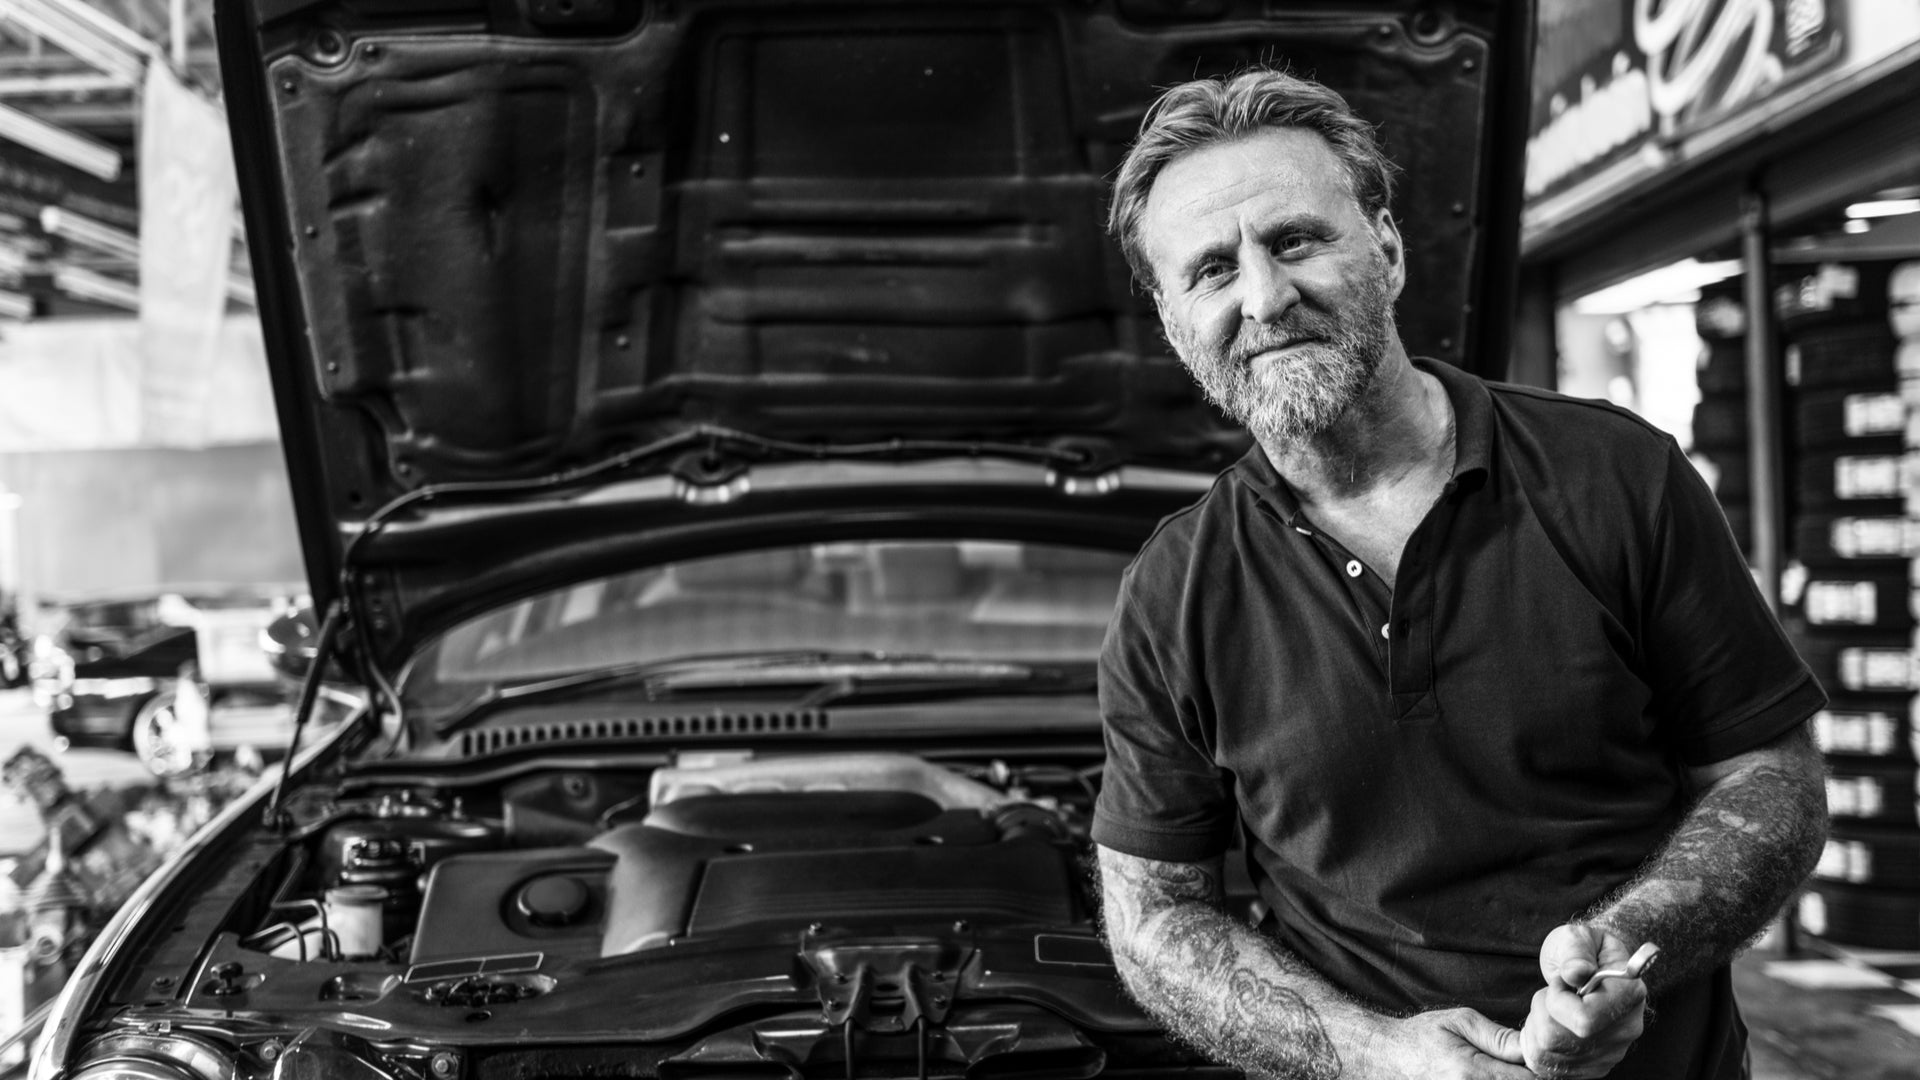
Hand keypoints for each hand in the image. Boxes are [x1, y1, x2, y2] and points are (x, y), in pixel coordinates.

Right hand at [1366, 1008, 1529, 1079]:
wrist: (1388, 1056)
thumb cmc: (1422, 1037)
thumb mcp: (1461, 1023)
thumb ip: (1499, 1037)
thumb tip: (1533, 1048)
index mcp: (1470, 1072)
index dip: (1540, 1071)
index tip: (1542, 1060)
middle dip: (1529, 1079)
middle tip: (1524, 1066)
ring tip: (1508, 1070)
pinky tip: (1496, 1076)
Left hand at [1521, 924, 1648, 1077]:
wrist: (1591, 965)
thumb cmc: (1582, 949)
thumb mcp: (1576, 938)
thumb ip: (1575, 953)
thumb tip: (1575, 973)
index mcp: (1629, 995)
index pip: (1584, 1019)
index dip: (1558, 1000)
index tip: (1561, 980)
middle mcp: (1625, 1030)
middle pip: (1559, 1039)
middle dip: (1541, 1011)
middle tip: (1553, 993)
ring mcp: (1610, 1052)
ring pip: (1547, 1053)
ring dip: (1535, 1026)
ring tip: (1552, 1007)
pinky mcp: (1593, 1066)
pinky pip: (1547, 1065)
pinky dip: (1535, 1043)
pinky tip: (1545, 1023)